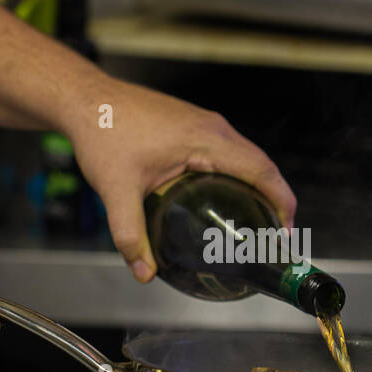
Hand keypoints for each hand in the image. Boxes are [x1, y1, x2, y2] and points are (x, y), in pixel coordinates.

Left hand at [65, 78, 296, 281]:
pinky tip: (228, 197)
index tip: (285, 230)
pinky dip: (240, 174)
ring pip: (247, 156)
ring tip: (258, 220)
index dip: (281, 200)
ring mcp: (205, 123)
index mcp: (206, 140)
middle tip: (275, 234)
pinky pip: (230, 150)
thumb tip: (144, 273)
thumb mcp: (116, 190)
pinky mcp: (194, 124)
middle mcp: (213, 128)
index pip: (261, 170)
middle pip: (262, 164)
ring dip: (260, 185)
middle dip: (276, 198)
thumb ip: (131, 234)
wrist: (86, 98)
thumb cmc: (103, 133)